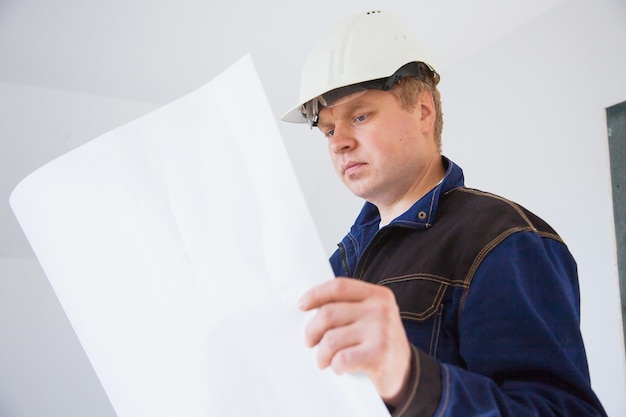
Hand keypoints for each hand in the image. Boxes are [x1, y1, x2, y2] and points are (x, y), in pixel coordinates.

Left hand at [299, 277, 411, 405]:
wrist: (405, 373)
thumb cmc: (379, 343)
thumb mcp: (372, 316)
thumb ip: (349, 307)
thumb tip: (310, 306)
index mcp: (378, 295)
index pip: (339, 287)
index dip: (315, 294)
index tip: (302, 305)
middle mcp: (381, 309)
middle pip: (329, 313)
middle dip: (312, 330)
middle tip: (310, 342)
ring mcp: (381, 331)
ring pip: (330, 339)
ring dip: (321, 354)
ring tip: (324, 360)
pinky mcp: (379, 354)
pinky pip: (341, 359)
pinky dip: (335, 366)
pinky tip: (340, 368)